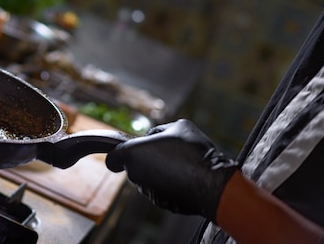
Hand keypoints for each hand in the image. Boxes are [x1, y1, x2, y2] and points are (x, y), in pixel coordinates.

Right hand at [106, 119, 238, 220]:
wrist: (211, 190)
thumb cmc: (175, 166)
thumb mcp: (133, 153)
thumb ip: (118, 154)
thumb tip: (113, 160)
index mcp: (178, 128)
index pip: (146, 137)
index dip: (134, 152)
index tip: (132, 163)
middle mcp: (191, 144)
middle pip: (154, 160)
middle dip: (146, 173)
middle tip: (147, 178)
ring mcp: (199, 165)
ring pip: (165, 177)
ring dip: (157, 186)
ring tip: (162, 189)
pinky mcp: (205, 185)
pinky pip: (179, 192)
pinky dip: (172, 196)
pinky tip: (173, 197)